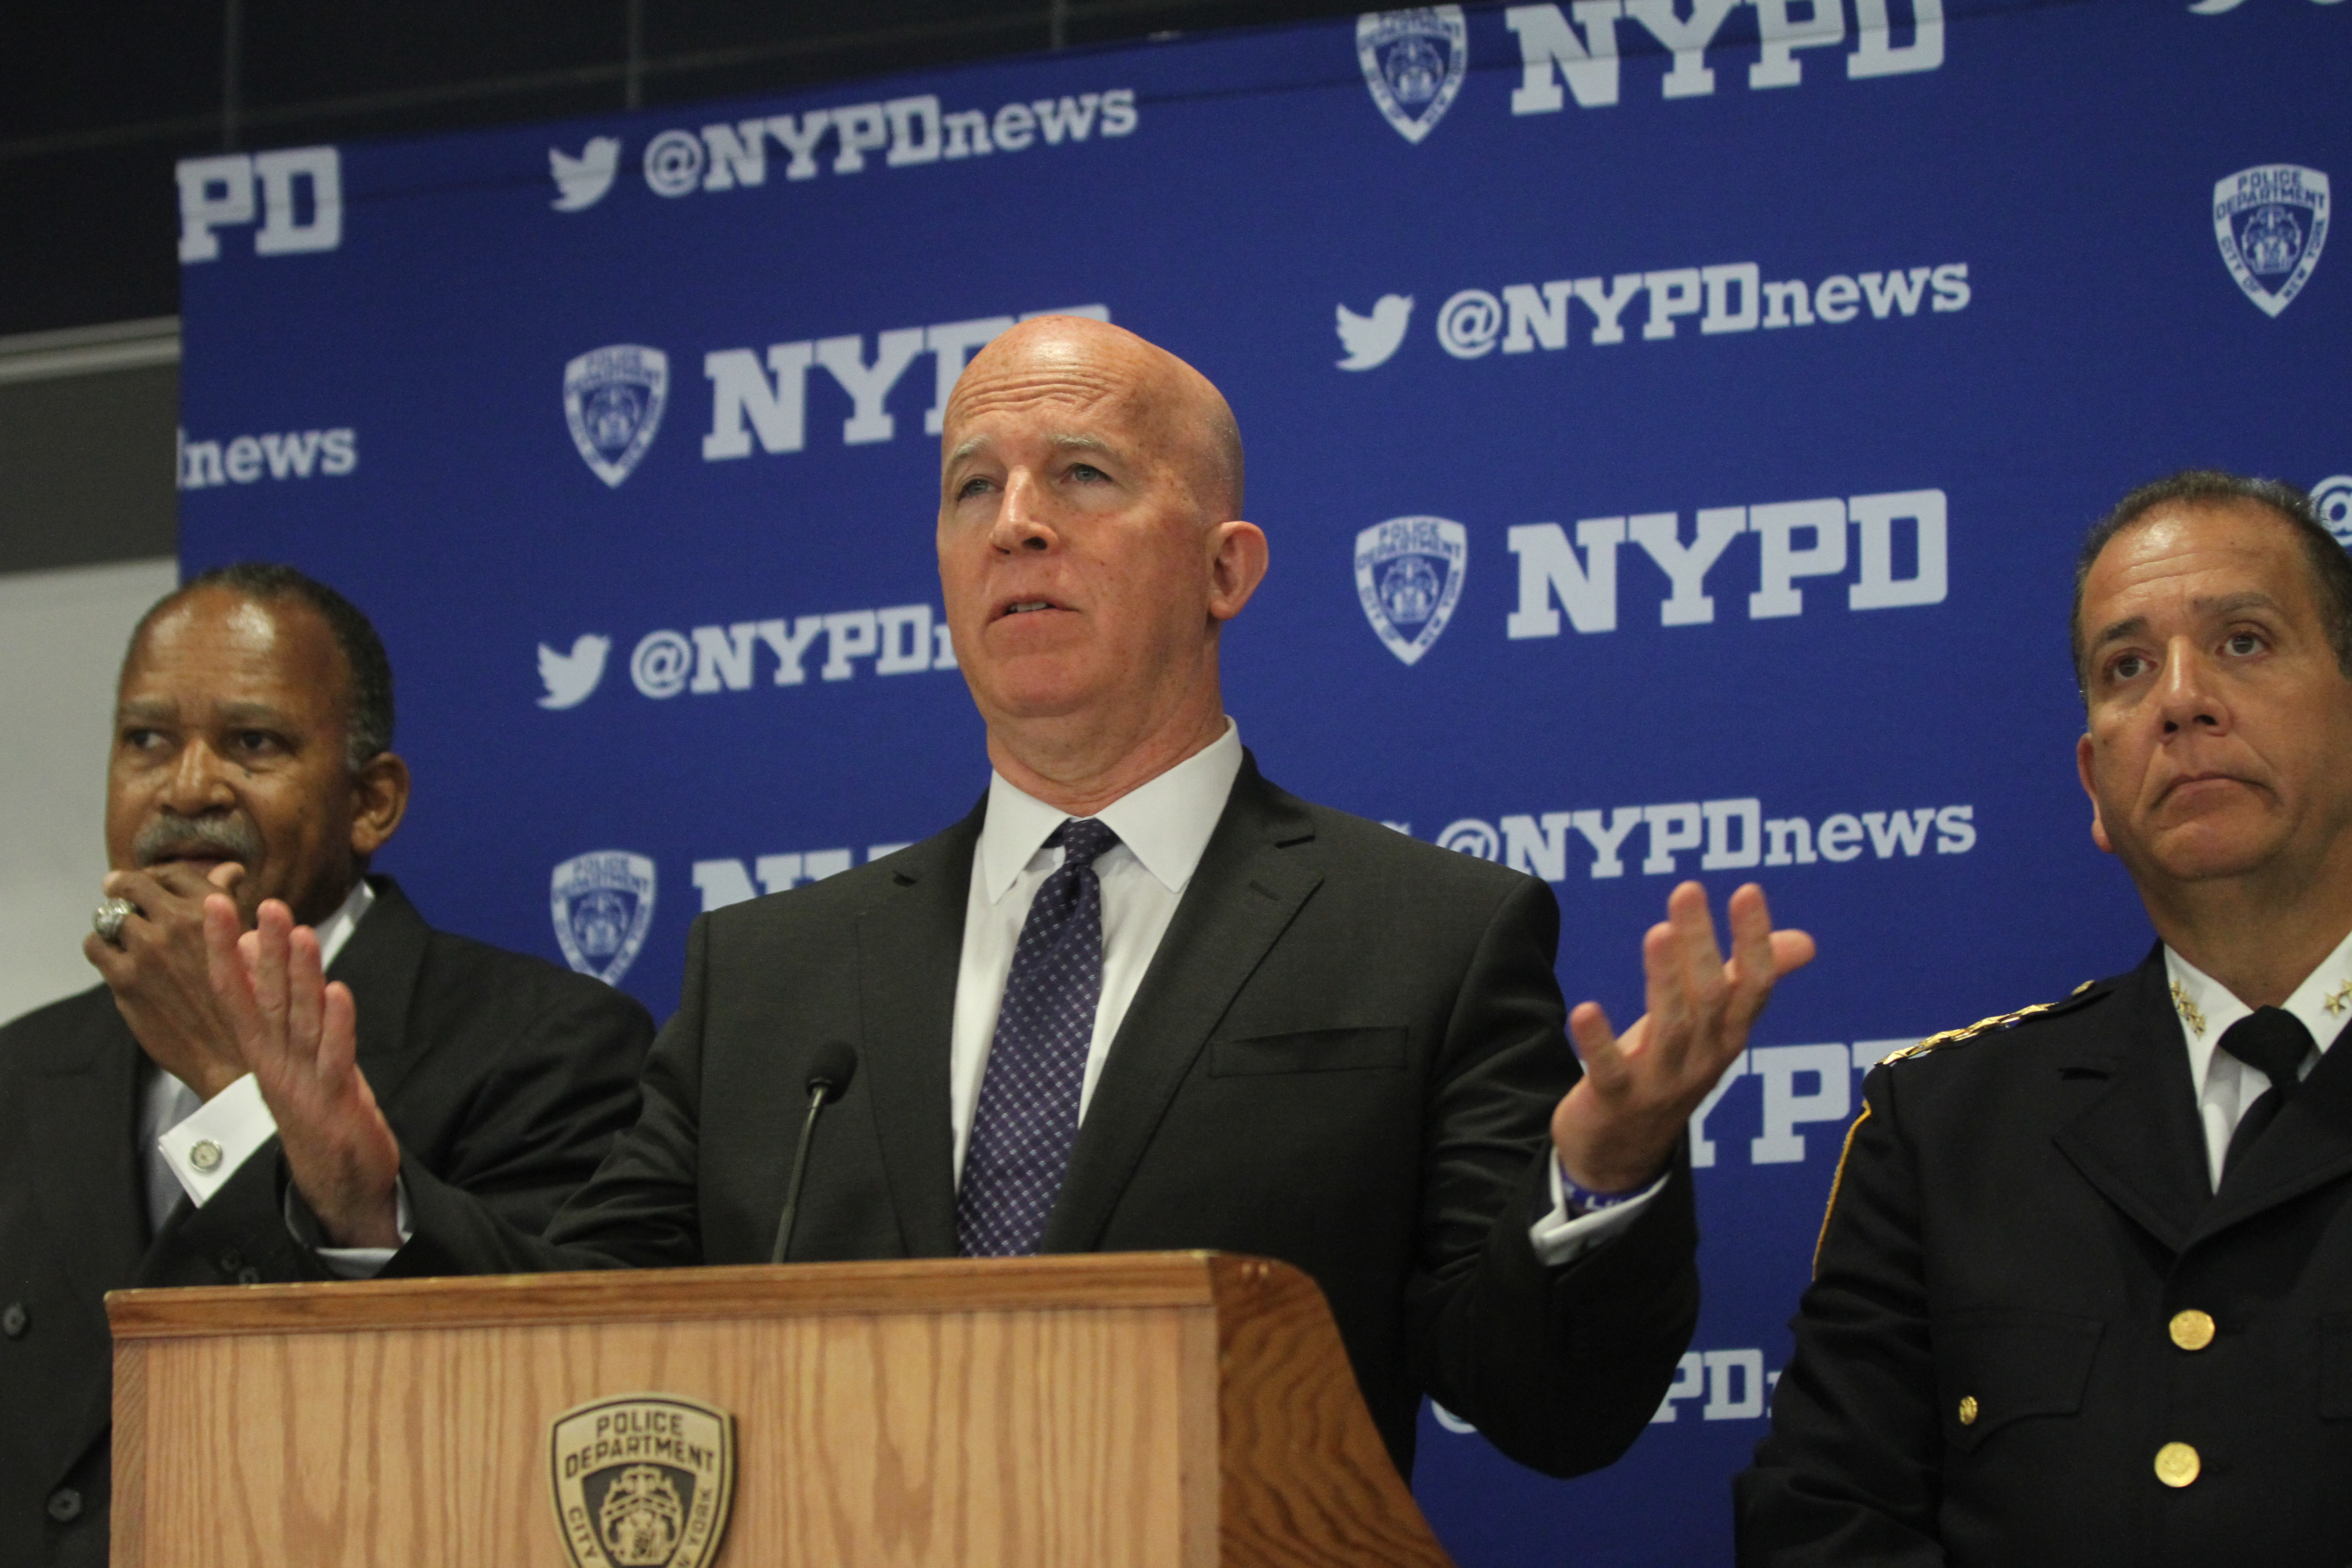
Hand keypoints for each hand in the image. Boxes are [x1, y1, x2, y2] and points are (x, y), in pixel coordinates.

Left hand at [85, 861, 251, 1098]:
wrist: (232, 1056)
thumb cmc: (248, 1003)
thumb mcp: (251, 946)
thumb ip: (231, 905)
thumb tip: (227, 871)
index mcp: (214, 911)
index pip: (174, 873)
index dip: (159, 875)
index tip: (152, 881)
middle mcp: (178, 923)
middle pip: (134, 885)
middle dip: (125, 886)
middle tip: (118, 890)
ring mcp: (148, 950)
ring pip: (111, 914)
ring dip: (114, 920)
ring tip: (120, 933)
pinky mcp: (125, 979)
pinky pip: (96, 945)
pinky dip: (101, 945)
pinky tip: (113, 955)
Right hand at [204, 894, 402, 1247]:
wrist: (336, 1182)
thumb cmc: (313, 1108)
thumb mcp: (287, 1055)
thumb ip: (271, 1006)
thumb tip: (248, 951)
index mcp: (260, 1050)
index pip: (233, 991)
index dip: (221, 948)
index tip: (214, 905)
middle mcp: (274, 1062)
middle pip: (265, 999)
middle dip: (265, 951)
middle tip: (266, 903)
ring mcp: (302, 1081)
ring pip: (299, 1021)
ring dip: (300, 977)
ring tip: (301, 933)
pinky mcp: (335, 1100)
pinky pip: (335, 1056)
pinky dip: (338, 1024)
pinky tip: (338, 992)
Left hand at [1551, 881, 1815, 1193]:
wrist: (1623, 1154)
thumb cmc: (1669, 1070)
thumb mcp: (1711, 1028)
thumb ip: (1748, 981)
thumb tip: (1805, 940)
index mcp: (1727, 1035)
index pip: (1752, 986)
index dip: (1754, 941)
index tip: (1748, 891)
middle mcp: (1703, 1058)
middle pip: (1709, 998)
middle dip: (1701, 945)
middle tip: (1688, 891)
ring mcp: (1661, 1083)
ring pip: (1670, 1028)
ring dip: (1664, 980)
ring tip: (1658, 932)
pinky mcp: (1615, 1101)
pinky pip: (1610, 1071)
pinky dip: (1599, 1042)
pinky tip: (1585, 1009)